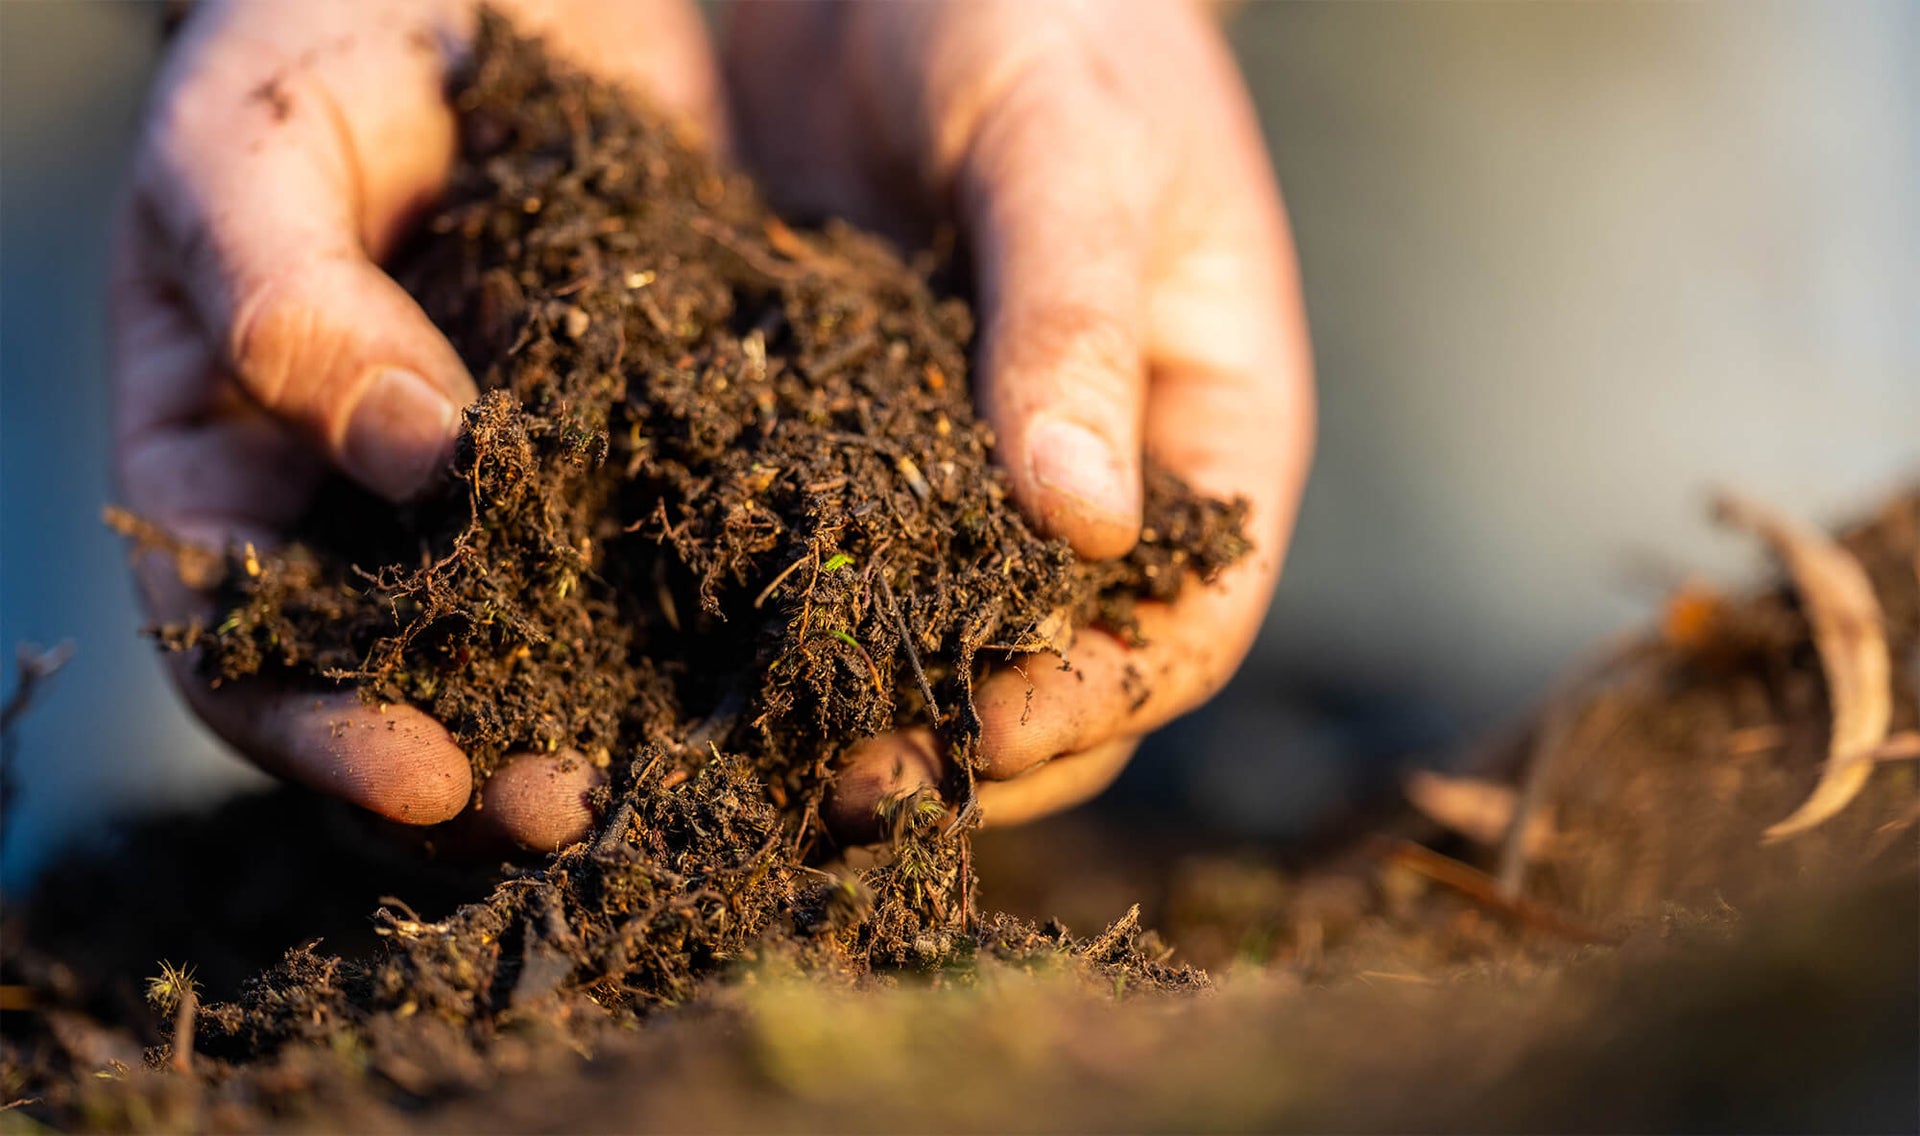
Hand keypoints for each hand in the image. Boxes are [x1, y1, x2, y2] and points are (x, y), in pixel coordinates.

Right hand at [112, 0, 724, 849]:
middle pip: (407, 685)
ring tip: (703, 769)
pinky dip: (719, 619)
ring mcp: (511, 491)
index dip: (319, 728)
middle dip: (483, 762)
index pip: (244, 645)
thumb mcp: (260, 133)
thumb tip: (405, 450)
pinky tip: (791, 658)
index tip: (428, 773)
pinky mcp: (644, 450)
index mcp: (231, 464)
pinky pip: (673, 555)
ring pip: (549, 646)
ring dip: (614, 721)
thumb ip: (283, 283)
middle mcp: (367, 508)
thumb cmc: (325, 32)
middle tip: (578, 809)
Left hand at [725, 1, 1314, 834]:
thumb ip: (1072, 312)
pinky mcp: (852, 449)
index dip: (1091, 699)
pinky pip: (829, 563)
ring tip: (746, 754)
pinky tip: (677, 652)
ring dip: (858, 714)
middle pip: (1062, 675)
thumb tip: (1085, 525)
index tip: (971, 734)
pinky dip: (771, 621)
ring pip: (940, 644)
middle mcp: (1097, 484)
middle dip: (962, 744)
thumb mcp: (1068, 139)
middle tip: (833, 783)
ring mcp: (970, 477)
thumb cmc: (1035, 3)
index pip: (1186, 626)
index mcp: (1208, 432)